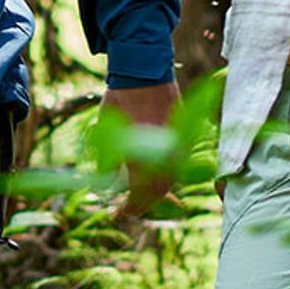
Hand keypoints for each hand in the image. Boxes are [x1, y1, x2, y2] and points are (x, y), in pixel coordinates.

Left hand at [105, 81, 179, 221]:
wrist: (145, 74)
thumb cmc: (120, 102)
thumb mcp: (106, 135)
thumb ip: (108, 163)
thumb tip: (107, 184)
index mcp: (143, 162)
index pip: (137, 199)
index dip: (127, 210)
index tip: (116, 215)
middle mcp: (164, 159)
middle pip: (156, 192)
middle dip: (141, 203)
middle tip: (126, 208)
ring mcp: (177, 149)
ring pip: (168, 179)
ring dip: (154, 189)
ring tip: (138, 192)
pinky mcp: (183, 138)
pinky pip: (175, 164)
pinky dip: (163, 173)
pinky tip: (152, 172)